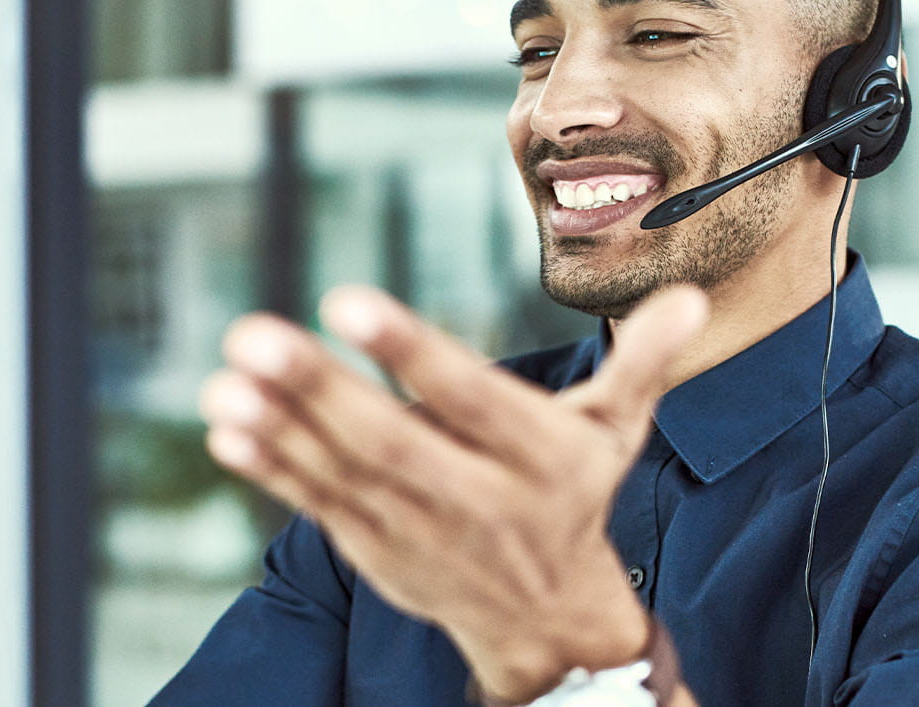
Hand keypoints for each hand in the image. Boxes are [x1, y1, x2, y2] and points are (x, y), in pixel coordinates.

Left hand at [199, 283, 707, 700]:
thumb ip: (643, 363)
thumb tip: (692, 299)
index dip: (410, 353)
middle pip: (390, 442)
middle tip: (257, 336)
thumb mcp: (617, 432)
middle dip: (320, 392)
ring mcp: (416, 529)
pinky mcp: (373, 546)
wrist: (543, 619)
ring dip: (279, 428)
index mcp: (536, 458)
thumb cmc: (574, 497)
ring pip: (341, 475)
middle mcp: (474, 497)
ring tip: (226, 378)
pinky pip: (317, 505)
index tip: (347, 301)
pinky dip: (272, 469)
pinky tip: (228, 426)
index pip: (468, 398)